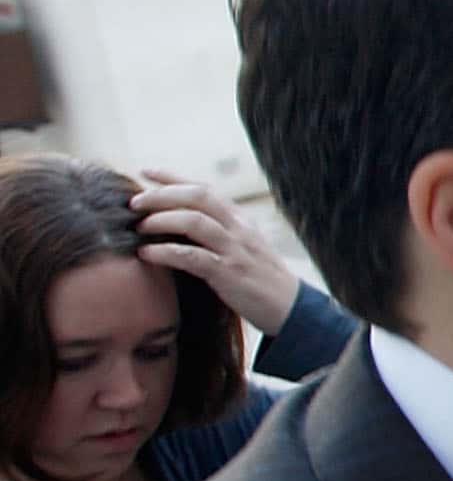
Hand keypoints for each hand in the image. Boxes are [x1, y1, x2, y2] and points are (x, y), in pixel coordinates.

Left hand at [132, 175, 301, 335]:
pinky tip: (146, 254)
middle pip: (197, 197)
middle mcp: (239, 228)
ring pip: (194, 221)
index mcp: (241, 219)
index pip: (205, 188)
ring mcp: (235, 250)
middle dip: (161, 195)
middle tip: (133, 203)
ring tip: (139, 228)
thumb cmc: (260, 279)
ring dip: (160, 220)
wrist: (291, 308)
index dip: (174, 177)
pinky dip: (165, 252)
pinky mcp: (229, 273)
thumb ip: (219, 231)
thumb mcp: (244, 246)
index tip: (146, 172)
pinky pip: (192, 256)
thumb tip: (179, 222)